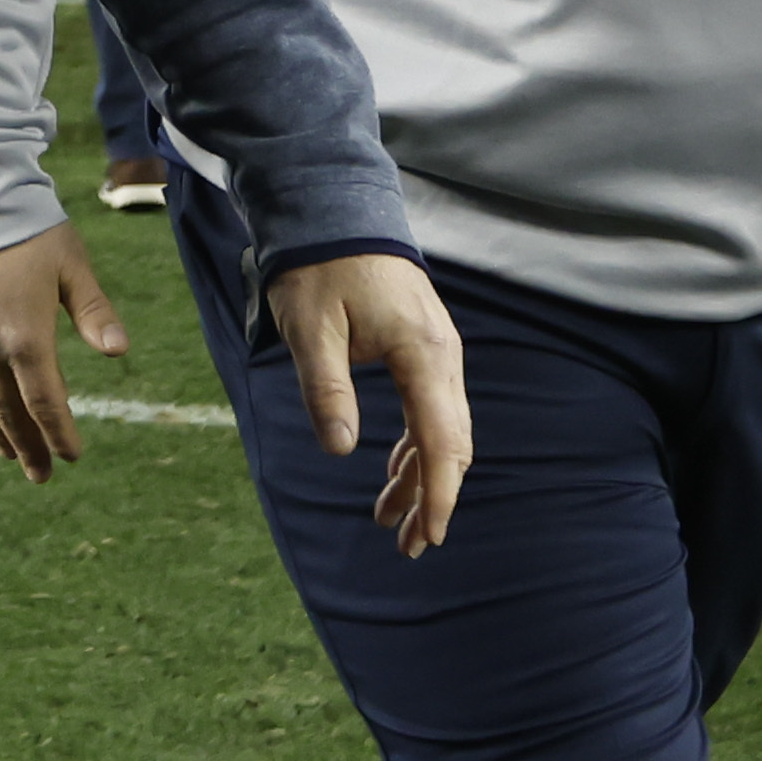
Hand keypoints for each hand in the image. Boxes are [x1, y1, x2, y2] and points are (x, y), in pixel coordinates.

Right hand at [0, 219, 126, 482]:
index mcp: (26, 336)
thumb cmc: (30, 228)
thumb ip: (94, 312)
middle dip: (28, 445)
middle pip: (10, 410)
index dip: (60, 433)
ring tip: (10, 457)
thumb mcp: (72, 266)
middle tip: (41, 476)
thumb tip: (119, 351)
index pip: (46, 401)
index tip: (73, 457)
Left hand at [267, 252, 469, 556]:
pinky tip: (395, 473)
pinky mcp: (424, 350)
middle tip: (407, 546)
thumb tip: (340, 449)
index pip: (441, 441)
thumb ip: (327, 388)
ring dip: (422, 476)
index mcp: (423, 354)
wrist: (336, 215)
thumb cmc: (318, 268)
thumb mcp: (311, 329)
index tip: (429, 536)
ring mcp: (438, 353)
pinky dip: (417, 446)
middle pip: (450, 443)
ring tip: (392, 522)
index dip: (437, 494)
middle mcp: (443, 357)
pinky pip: (431, 410)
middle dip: (432, 497)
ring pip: (442, 430)